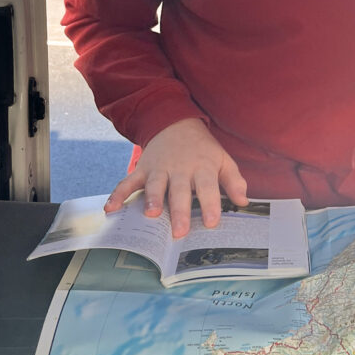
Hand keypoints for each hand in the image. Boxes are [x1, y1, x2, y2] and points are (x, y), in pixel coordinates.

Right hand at [104, 119, 247, 237]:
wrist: (176, 123)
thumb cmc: (203, 149)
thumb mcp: (223, 160)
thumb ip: (234, 180)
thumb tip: (244, 201)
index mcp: (203, 167)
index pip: (208, 187)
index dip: (210, 204)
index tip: (212, 223)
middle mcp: (180, 168)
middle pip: (180, 190)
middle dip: (180, 210)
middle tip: (180, 231)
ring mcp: (159, 168)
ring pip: (154, 185)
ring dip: (151, 199)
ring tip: (150, 214)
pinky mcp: (142, 169)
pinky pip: (128, 182)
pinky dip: (118, 194)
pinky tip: (110, 209)